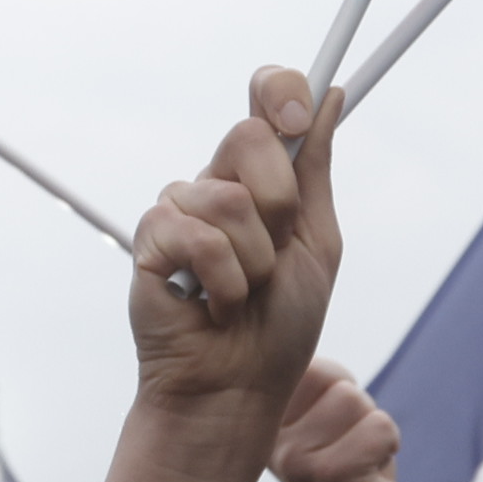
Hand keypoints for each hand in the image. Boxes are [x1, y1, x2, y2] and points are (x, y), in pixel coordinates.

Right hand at [47, 73, 346, 481]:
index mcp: (261, 179)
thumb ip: (316, 169)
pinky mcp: (150, 242)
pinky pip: (192, 233)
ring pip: (224, 195)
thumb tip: (332, 93)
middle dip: (278, 202)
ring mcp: (178, 212)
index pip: (264, 100)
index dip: (280, 92)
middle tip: (276, 251)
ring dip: (252, 260)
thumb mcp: (317, 243)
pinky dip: (221, 280)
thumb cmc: (279, 328)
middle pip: (247, 136)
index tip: (299, 120)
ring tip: (242, 296)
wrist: (239, 389)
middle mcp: (216, 185)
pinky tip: (212, 307)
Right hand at [272, 360, 407, 481]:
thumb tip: (321, 363)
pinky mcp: (330, 475)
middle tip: (345, 447)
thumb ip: (311, 376)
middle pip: (335, 381)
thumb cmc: (347, 465)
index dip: (336, 388)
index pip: (310, 366)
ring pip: (355, 400)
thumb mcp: (319, 413)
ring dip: (371, 429)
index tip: (327, 427)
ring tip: (356, 460)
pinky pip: (380, 427)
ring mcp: (294, 458)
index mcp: (259, 419)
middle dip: (356, 409)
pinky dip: (389, 445)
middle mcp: (265, 439)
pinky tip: (369, 475)